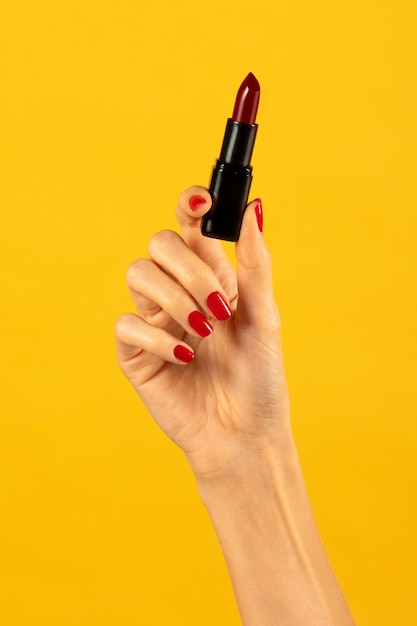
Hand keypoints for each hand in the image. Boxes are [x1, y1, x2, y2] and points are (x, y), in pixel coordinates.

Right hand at [115, 186, 289, 477]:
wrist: (244, 433)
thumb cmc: (259, 377)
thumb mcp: (264, 317)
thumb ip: (255, 264)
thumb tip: (254, 208)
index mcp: (210, 279)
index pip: (189, 229)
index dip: (189, 206)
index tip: (200, 200)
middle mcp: (178, 293)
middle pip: (159, 245)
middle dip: (189, 268)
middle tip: (218, 303)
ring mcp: (154, 321)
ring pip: (137, 274)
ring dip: (173, 298)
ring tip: (203, 329)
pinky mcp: (135, 352)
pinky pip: (128, 324)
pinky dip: (158, 337)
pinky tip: (186, 359)